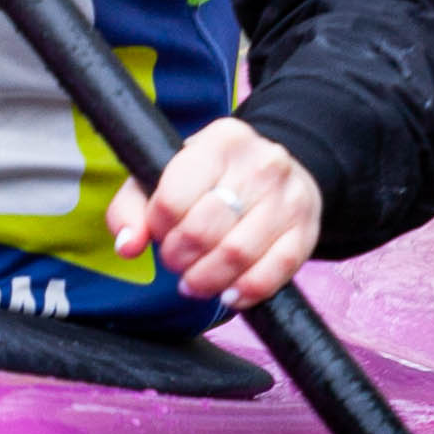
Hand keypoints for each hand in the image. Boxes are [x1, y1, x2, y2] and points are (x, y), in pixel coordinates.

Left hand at [107, 121, 324, 313]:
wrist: (275, 172)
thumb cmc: (210, 178)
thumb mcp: (166, 175)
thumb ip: (132, 208)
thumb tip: (127, 246)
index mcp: (220, 140)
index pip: (172, 199)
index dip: (157, 228)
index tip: (159, 233)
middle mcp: (261, 162)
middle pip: (203, 230)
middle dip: (179, 258)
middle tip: (176, 262)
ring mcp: (289, 196)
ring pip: (237, 254)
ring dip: (207, 279)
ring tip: (195, 282)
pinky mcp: (306, 230)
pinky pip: (276, 270)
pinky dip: (247, 290)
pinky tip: (230, 293)